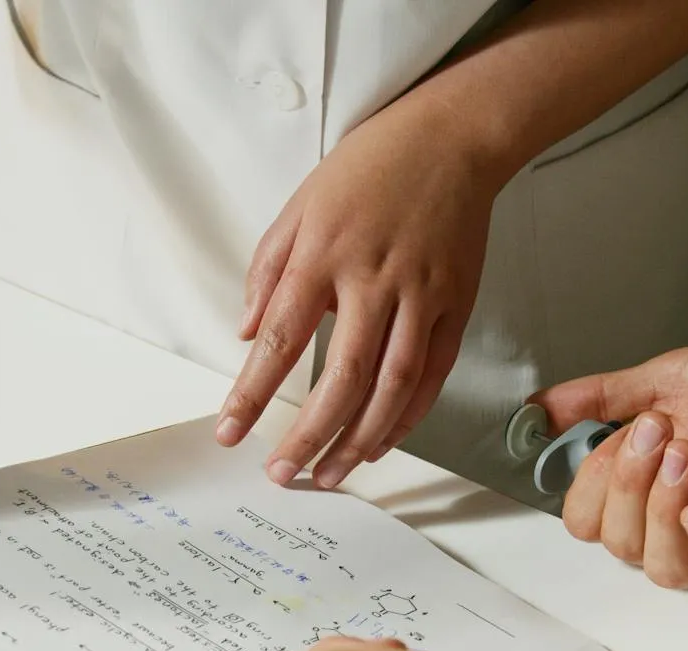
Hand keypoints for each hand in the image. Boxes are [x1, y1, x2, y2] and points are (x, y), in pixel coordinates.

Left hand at [212, 103, 498, 489]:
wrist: (452, 139)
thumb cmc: (369, 168)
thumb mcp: (300, 206)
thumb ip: (268, 270)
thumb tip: (246, 333)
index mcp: (324, 255)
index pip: (281, 340)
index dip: (253, 394)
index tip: (230, 432)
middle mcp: (374, 281)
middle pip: (343, 377)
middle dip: (309, 435)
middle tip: (283, 474)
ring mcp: (422, 296)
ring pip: (393, 387)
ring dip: (358, 440)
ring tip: (329, 474)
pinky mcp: (457, 305)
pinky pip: (432, 376)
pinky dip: (407, 417)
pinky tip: (379, 443)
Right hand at [536, 336, 687, 591]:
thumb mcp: (672, 377)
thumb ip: (604, 396)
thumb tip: (541, 409)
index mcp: (652, 485)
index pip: (590, 519)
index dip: (593, 483)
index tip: (622, 432)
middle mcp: (681, 519)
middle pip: (618, 545)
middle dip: (626, 485)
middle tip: (661, 432)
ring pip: (663, 569)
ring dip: (661, 512)